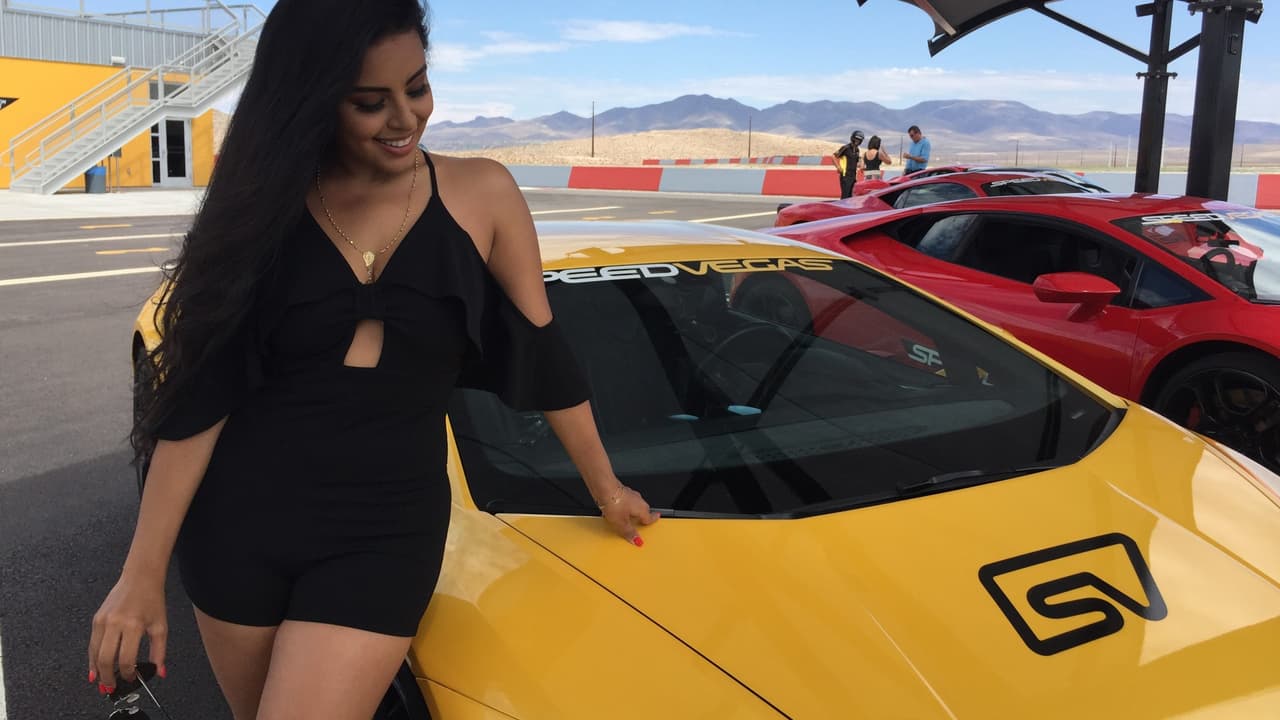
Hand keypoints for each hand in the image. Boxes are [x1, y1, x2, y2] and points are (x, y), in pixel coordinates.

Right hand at [88, 574, 167, 693]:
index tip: (132, 679)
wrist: (140, 578)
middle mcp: (115, 623)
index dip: (127, 674)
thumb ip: (160, 652)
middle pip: (105, 659)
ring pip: (94, 653)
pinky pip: (91, 643)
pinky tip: (95, 667)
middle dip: (107, 677)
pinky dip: (92, 658)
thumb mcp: (160, 626)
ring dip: (97, 670)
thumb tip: (160, 672)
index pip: (125, 659)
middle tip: (111, 688)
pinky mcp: (96, 619)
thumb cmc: (151, 600)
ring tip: (102, 681)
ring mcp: (102, 620)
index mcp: (133, 625)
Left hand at [597, 484, 659, 545]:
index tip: (656, 518)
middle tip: (639, 524)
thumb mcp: (621, 523)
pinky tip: (613, 511)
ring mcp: (630, 494)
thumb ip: (629, 532)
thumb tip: (636, 540)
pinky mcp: (621, 491)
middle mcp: (638, 500)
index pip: (650, 517)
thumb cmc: (614, 502)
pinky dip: (621, 507)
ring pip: (633, 506)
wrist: (603, 487)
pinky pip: (624, 502)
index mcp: (642, 509)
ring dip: (629, 512)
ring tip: (622, 520)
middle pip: (642, 511)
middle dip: (640, 517)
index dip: (653, 520)